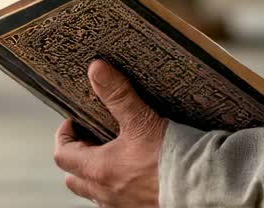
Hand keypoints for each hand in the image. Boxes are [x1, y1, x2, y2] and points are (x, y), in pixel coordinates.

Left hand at [53, 60, 166, 206]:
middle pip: (73, 179)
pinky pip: (115, 202)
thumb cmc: (172, 158)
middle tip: (91, 139)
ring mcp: (120, 206)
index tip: (75, 122)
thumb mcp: (142, 120)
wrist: (201, 186)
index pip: (62, 154)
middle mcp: (105, 194)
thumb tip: (96, 70)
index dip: (64, 136)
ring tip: (113, 156)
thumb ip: (117, 95)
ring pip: (94, 192)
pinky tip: (133, 174)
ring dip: (96, 175)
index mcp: (99, 170)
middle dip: (77, 158)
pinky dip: (116, 187)